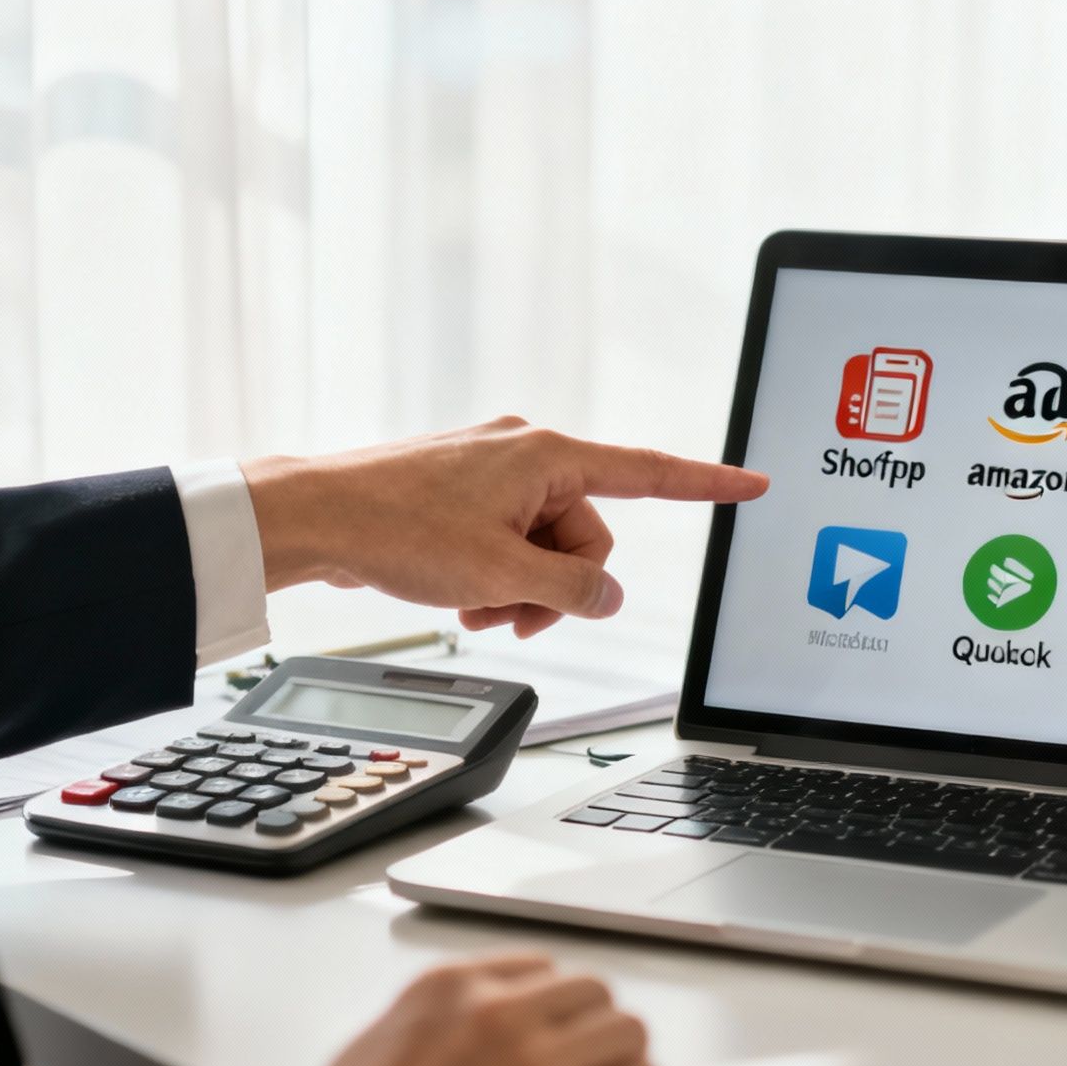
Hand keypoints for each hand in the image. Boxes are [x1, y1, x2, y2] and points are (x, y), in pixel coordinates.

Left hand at [243, 417, 767, 636]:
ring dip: (521, 590)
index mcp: (549, 455)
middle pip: (588, 536)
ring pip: (546, 547)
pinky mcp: (464, 494)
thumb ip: (572, 592)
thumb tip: (607, 597)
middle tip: (511, 612)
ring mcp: (493, 472)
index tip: (753, 483)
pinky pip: (509, 543)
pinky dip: (495, 578)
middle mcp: (527, 453)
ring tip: (477, 609)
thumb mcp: (502, 576)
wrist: (313, 518)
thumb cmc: (397, 528)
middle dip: (558, 585)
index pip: (650, 472)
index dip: (708, 483)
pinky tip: (461, 598)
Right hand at [304, 954, 658, 1065]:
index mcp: (447, 992)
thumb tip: (489, 1021)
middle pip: (593, 994)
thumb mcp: (372, 1058)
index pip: (539, 969)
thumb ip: (437, 1027)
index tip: (546, 1038)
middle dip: (588, 1034)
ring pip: (628, 1032)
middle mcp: (497, 1018)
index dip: (547, 1013)